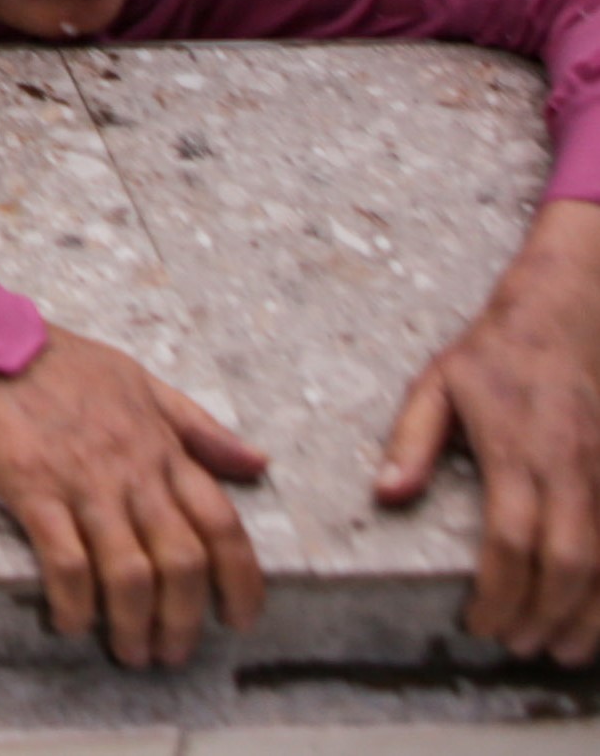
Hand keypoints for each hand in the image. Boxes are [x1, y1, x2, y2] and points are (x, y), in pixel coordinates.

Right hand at [0, 326, 267, 667]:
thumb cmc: (55, 358)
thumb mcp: (137, 380)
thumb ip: (197, 426)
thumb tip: (257, 463)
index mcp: (160, 446)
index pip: (222, 525)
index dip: (242, 582)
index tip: (239, 620)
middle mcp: (131, 470)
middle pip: (182, 562)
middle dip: (184, 620)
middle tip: (171, 652)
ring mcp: (82, 480)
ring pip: (130, 573)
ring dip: (134, 625)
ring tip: (129, 651)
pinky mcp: (31, 487)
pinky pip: (65, 561)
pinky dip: (74, 603)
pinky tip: (70, 623)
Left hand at [377, 196, 599, 660]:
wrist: (569, 315)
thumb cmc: (496, 353)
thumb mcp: (438, 385)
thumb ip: (411, 442)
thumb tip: (385, 496)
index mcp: (517, 451)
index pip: (509, 540)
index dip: (495, 592)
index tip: (475, 623)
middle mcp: (571, 470)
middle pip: (566, 565)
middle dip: (542, 617)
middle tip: (516, 646)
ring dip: (588, 617)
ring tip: (559, 649)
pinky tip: (597, 616)